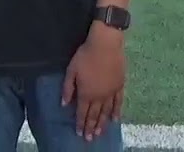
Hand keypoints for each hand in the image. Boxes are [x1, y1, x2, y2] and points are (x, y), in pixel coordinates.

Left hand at [61, 23, 125, 141]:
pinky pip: (118, 103)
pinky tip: (115, 120)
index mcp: (85, 93)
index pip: (81, 112)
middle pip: (94, 115)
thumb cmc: (85, 55)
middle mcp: (98, 96)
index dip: (80, 123)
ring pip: (106, 112)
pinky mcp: (120, 86)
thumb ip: (68, 88)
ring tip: (99, 134)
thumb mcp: (71, 70)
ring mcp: (110, 92)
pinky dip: (116, 112)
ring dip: (102, 124)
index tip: (78, 133)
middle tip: (89, 139)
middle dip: (90, 127)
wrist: (105, 44)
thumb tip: (64, 104)